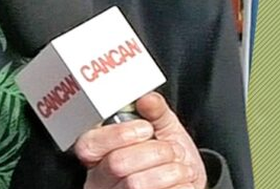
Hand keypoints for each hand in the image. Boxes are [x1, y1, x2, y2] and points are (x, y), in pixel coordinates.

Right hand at [74, 92, 206, 188]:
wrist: (191, 185)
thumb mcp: (165, 130)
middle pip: (117, 163)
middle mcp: (102, 181)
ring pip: (136, 184)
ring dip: (171, 171)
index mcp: (100, 155)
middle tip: (170, 151)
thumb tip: (146, 99)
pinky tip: (180, 184)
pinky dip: (180, 187)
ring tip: (179, 169)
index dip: (117, 135)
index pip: (88, 145)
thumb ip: (155, 111)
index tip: (145, 129)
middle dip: (154, 152)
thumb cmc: (172, 161)